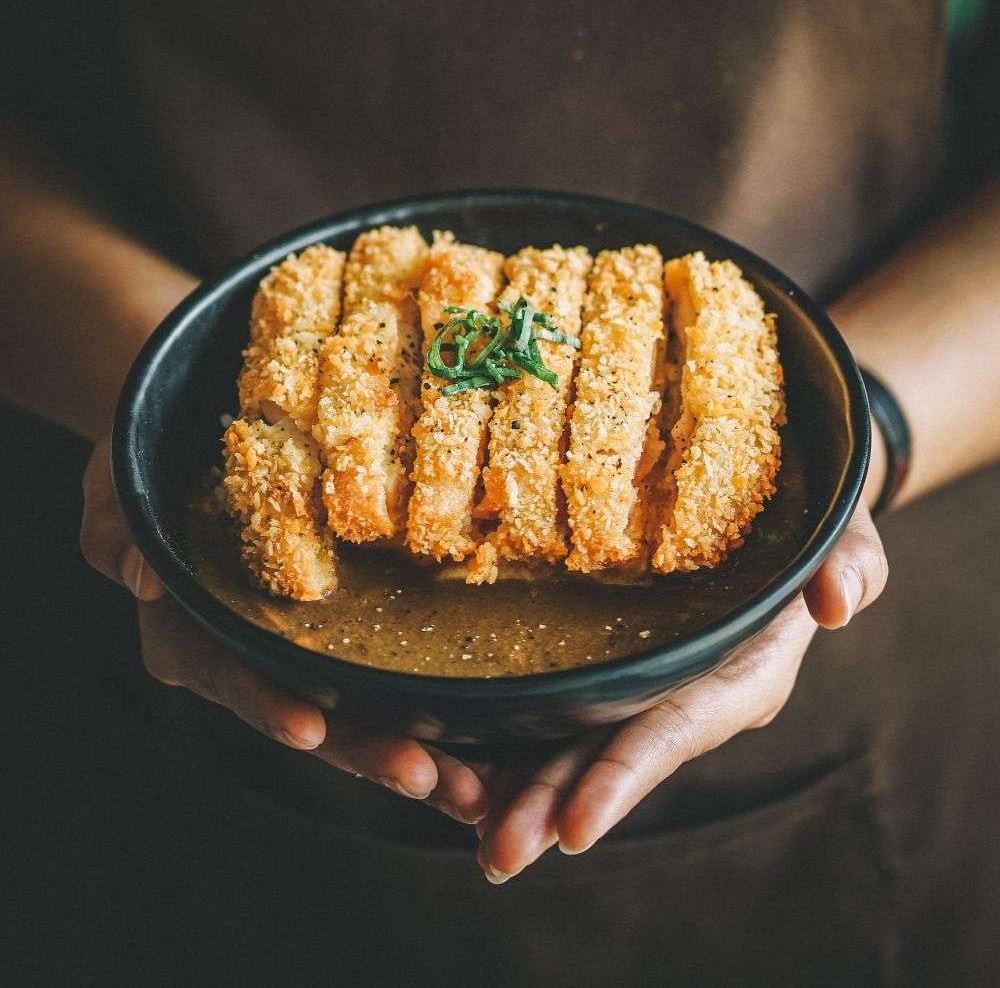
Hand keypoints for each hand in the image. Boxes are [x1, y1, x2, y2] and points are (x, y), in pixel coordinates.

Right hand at [80, 435, 490, 822]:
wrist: (195, 443)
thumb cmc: (144, 467)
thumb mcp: (114, 490)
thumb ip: (115, 535)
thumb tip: (142, 579)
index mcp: (190, 636)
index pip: (227, 676)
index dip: (266, 703)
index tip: (309, 726)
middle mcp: (246, 657)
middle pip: (306, 712)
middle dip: (363, 751)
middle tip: (424, 778)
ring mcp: (297, 650)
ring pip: (354, 711)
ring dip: (408, 749)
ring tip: (467, 788)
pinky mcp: (341, 632)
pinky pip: (384, 677)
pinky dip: (427, 714)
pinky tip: (483, 745)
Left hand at [475, 503, 887, 882]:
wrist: (775, 503)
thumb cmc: (809, 516)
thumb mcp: (839, 529)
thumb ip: (850, 561)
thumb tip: (836, 602)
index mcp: (737, 676)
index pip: (676, 732)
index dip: (626, 777)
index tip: (576, 828)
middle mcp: (684, 694)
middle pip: (612, 755)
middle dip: (555, 805)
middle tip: (498, 853)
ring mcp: (643, 684)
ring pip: (576, 743)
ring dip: (526, 789)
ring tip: (474, 831)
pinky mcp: (609, 662)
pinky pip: (559, 706)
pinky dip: (515, 741)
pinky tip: (465, 767)